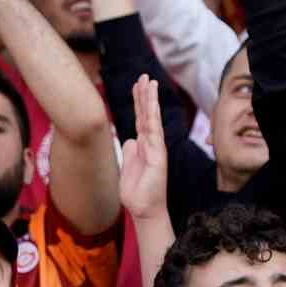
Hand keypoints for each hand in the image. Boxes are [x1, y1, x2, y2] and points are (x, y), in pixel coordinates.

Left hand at [119, 76, 168, 220]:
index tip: (137, 85)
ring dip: (150, 100)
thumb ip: (129, 152)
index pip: (140, 119)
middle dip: (144, 95)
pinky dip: (153, 115)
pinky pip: (154, 131)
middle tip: (144, 76)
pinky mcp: (158, 155)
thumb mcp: (127, 168)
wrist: (144, 210)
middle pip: (146, 114)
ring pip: (152, 118)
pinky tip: (152, 102)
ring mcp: (155, 148)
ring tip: (149, 81)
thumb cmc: (136, 193)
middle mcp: (151, 144)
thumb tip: (129, 139)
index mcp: (143, 146)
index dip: (139, 102)